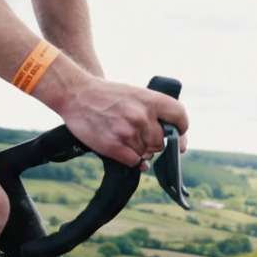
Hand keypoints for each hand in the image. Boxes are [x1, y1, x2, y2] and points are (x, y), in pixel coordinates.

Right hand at [57, 77, 188, 168]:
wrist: (76, 94)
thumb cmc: (108, 95)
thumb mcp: (136, 94)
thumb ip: (156, 113)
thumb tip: (178, 144)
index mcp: (151, 100)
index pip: (180, 119)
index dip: (181, 130)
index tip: (176, 134)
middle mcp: (141, 116)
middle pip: (161, 142)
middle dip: (153, 143)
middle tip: (138, 133)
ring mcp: (128, 132)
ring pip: (146, 154)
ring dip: (139, 150)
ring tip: (123, 136)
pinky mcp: (114, 146)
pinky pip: (134, 161)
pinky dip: (130, 158)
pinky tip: (120, 146)